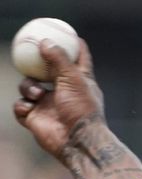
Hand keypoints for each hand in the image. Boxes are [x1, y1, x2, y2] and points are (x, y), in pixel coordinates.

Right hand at [13, 38, 104, 161]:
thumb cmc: (81, 109)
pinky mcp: (36, 119)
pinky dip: (22, 105)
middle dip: (36, 65)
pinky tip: (30, 109)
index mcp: (79, 82)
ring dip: (27, 87)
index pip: (79, 60)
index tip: (69, 35)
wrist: (77, 141)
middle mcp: (64, 92)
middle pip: (45, 71)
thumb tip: (45, 42)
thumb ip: (59, 59)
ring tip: (36, 94)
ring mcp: (48, 105)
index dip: (74, 47)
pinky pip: (20, 106)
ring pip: (27, 86)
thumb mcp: (74, 79)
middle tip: (30, 57)